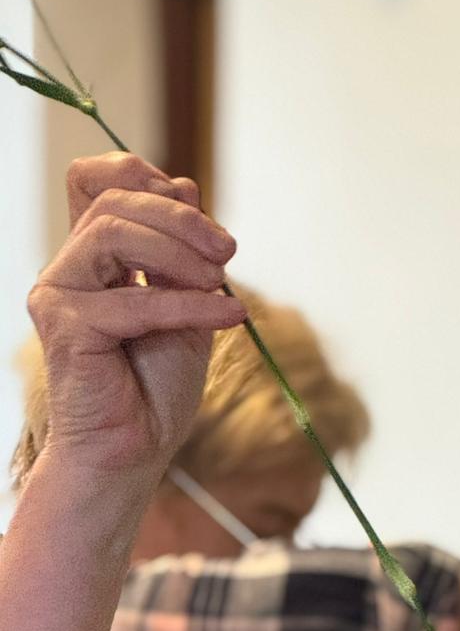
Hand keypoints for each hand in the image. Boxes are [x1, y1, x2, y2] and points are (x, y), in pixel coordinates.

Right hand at [26, 153, 245, 482]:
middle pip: (114, 200)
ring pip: (112, 232)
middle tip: (228, 251)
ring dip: (179, 252)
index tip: (204, 218)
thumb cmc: (156, 389)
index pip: (99, 180)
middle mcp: (71, 268)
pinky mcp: (64, 326)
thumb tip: (184, 183)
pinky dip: (189, 305)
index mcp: (95, 257)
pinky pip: (132, 301)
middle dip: (180, 219)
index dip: (147, 177)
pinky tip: (230, 317)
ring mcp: (60, 294)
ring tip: (222, 283)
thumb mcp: (185, 306)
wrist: (136, 453)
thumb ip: (183, 254)